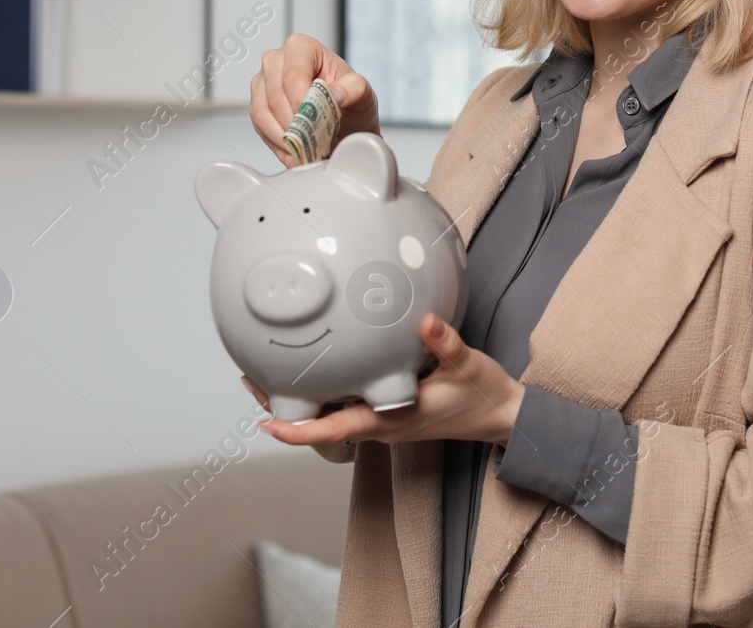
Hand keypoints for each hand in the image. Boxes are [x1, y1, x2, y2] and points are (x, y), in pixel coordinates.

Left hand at [243, 314, 526, 448]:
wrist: (501, 417)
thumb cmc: (483, 396)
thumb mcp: (467, 365)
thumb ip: (446, 343)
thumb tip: (426, 321)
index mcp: (391, 419)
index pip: (334, 431)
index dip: (298, 432)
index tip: (266, 424)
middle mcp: (381, 425)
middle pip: (320, 425)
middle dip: (284, 408)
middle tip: (252, 380)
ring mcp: (384, 422)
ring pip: (331, 417)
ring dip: (301, 401)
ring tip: (272, 374)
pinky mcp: (390, 413)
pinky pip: (348, 408)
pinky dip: (326, 393)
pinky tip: (321, 371)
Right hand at [250, 34, 380, 167]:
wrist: (345, 121)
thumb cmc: (351, 101)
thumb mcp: (363, 93)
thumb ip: (355, 89)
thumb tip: (337, 94)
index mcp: (302, 48)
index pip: (293, 75)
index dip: (301, 102)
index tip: (315, 123)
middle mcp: (276, 60)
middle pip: (276, 95)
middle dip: (295, 124)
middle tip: (313, 143)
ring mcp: (263, 82)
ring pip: (263, 113)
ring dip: (285, 137)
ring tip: (306, 151)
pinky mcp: (257, 104)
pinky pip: (259, 127)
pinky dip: (277, 144)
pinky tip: (295, 152)